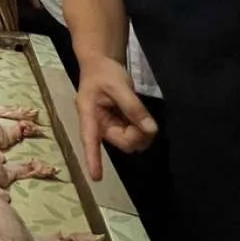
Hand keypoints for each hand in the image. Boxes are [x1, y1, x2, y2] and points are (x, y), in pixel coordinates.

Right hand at [76, 56, 157, 180]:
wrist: (101, 63)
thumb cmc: (103, 72)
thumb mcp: (119, 85)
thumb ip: (133, 107)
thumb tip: (150, 129)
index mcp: (88, 114)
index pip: (90, 139)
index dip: (93, 158)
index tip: (96, 177)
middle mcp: (98, 125)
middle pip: (120, 141)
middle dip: (137, 134)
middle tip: (146, 119)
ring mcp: (108, 126)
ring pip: (129, 141)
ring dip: (140, 132)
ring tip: (141, 113)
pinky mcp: (117, 125)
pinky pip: (132, 135)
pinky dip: (140, 128)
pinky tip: (138, 115)